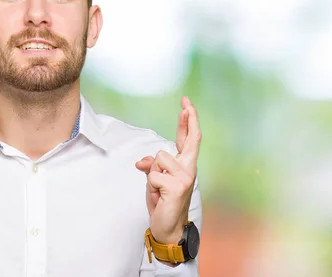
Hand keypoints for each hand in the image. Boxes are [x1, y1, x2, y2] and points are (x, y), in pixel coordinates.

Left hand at [135, 96, 200, 244]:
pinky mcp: (177, 186)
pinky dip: (150, 186)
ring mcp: (185, 177)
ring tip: (158, 189)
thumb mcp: (154, 180)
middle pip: (189, 139)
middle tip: (186, 103)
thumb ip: (152, 166)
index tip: (186, 104)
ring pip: (158, 159)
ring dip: (152, 174)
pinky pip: (152, 175)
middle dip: (188, 120)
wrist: (168, 228)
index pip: (188, 139)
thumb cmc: (163, 202)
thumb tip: (142, 162)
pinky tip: (158, 196)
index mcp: (185, 165)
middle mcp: (189, 169)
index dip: (188, 121)